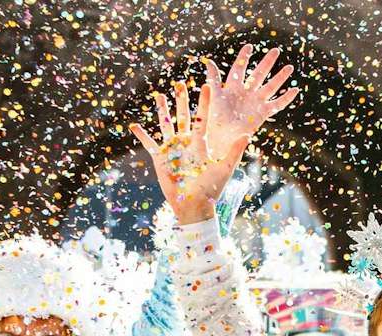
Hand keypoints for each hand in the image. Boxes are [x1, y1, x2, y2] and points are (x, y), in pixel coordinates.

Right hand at [132, 45, 297, 224]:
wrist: (194, 206)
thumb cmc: (211, 190)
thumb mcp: (224, 169)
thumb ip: (234, 151)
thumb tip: (247, 134)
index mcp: (201, 144)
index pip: (202, 119)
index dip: (204, 103)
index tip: (207, 86)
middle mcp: (186, 143)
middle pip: (183, 117)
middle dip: (181, 100)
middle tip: (180, 83)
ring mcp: (172, 150)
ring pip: (166, 125)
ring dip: (162, 110)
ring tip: (159, 95)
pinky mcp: (160, 159)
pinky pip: (149, 144)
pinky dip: (141, 135)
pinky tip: (134, 125)